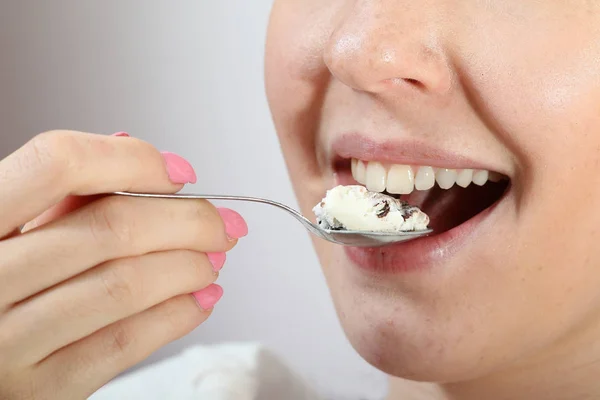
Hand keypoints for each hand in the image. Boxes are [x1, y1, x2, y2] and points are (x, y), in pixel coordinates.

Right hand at [0, 131, 247, 399]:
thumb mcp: (10, 231)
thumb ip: (62, 196)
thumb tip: (129, 150)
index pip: (57, 164)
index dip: (132, 161)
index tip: (179, 173)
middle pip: (111, 228)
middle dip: (188, 220)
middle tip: (222, 224)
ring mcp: (5, 343)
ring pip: (125, 286)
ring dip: (189, 267)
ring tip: (213, 260)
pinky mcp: (37, 391)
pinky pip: (124, 344)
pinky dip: (177, 316)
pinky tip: (198, 299)